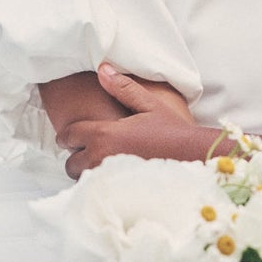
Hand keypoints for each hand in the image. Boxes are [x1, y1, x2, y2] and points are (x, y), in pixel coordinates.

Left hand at [59, 66, 208, 179]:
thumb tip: (102, 69)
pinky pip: (96, 191)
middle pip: (70, 163)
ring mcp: (108, 178)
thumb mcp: (148, 104)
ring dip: (87, 172)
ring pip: (82, 178)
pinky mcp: (117, 192)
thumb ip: (122, 88)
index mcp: (104, 134)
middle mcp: (101, 157)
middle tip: (92, 151)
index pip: (68, 136)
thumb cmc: (172, 130)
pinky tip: (112, 178)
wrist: (192, 156)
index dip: (70, 135)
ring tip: (102, 164)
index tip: (76, 136)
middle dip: (77, 156)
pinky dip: (98, 185)